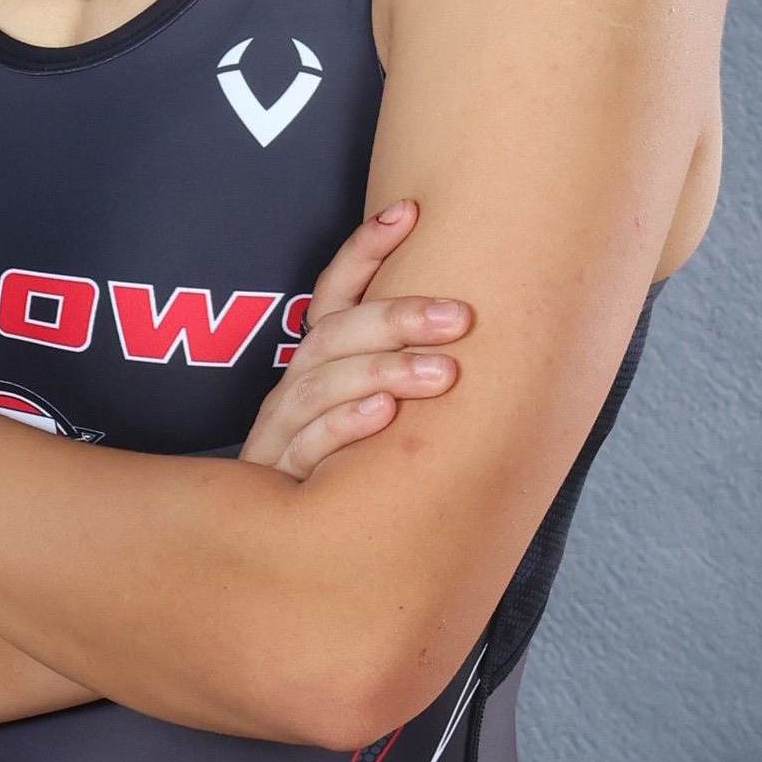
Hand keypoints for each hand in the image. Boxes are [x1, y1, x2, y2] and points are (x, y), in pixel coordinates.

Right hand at [238, 198, 471, 479]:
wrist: (285, 551)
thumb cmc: (341, 468)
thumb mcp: (372, 409)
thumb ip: (408, 370)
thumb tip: (482, 328)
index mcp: (319, 360)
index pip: (335, 290)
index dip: (366, 247)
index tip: (408, 210)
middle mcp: (296, 385)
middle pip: (336, 333)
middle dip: (397, 316)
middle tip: (461, 317)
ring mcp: (283, 430)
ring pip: (323, 384)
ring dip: (383, 369)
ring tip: (441, 372)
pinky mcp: (279, 479)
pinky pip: (308, 445)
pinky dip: (345, 426)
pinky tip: (383, 415)